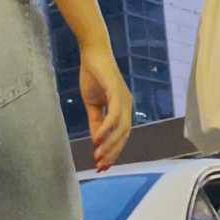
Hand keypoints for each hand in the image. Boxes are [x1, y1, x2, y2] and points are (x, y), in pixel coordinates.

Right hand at [79, 42, 132, 171]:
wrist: (92, 53)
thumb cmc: (93, 76)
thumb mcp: (92, 104)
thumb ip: (96, 122)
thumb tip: (96, 141)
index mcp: (122, 109)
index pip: (121, 136)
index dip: (113, 151)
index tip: (102, 166)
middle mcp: (127, 105)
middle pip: (123, 136)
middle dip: (112, 153)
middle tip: (100, 166)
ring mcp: (124, 98)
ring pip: (121, 128)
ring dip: (109, 144)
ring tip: (97, 156)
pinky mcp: (117, 91)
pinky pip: (114, 114)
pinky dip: (106, 128)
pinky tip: (97, 139)